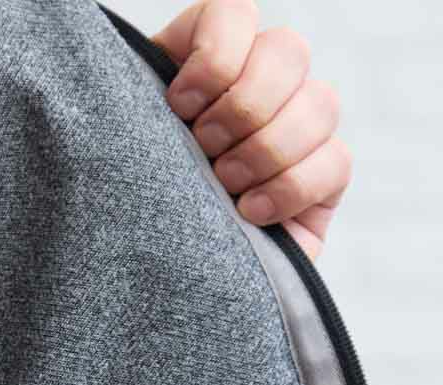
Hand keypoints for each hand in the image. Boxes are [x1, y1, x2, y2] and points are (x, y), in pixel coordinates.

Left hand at [152, 0, 350, 260]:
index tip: (176, 105)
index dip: (215, 55)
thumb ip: (133, 102)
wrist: (152, 283)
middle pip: (287, 50)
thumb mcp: (125, 149)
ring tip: (224, 188)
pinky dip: (290, 187)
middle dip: (243, 105)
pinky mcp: (322, 179)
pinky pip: (335, 160)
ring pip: (320, 103)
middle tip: (204, 149)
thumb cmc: (132, 209)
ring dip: (265, 150)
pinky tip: (250, 214)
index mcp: (207, 64)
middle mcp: (261, 87)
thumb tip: (135, 75)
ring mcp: (298, 131)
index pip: (234, 13)